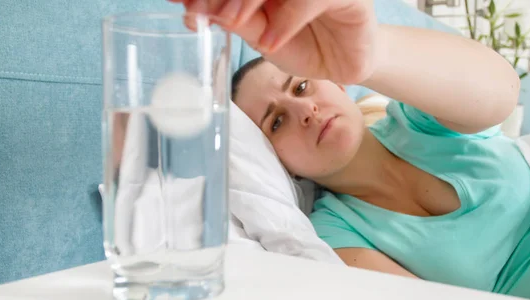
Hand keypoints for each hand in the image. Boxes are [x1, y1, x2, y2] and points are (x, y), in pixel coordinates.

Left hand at [170, 0, 377, 83]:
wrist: (346, 64)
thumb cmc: (304, 44)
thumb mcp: (262, 35)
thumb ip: (236, 20)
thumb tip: (200, 10)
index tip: (183, 4)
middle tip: (198, 10)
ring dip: (248, 0)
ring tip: (230, 21)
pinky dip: (287, 20)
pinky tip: (270, 41)